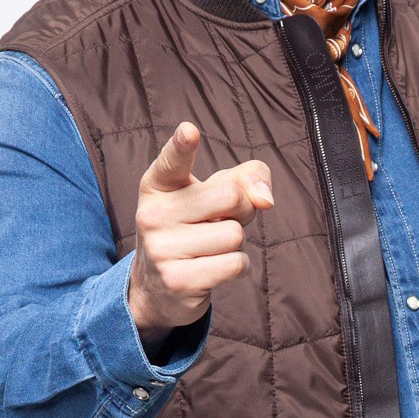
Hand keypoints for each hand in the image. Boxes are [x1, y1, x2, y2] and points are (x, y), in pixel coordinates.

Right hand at [128, 122, 273, 354]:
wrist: (159, 286)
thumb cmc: (195, 226)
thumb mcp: (216, 194)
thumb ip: (247, 178)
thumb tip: (266, 199)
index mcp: (157, 185)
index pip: (172, 161)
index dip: (182, 145)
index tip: (189, 130)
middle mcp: (152, 214)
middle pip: (230, 197)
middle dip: (242, 210)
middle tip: (220, 221)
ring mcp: (161, 249)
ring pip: (234, 235)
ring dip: (236, 243)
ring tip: (211, 247)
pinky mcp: (177, 281)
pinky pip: (235, 264)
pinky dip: (237, 266)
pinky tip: (214, 267)